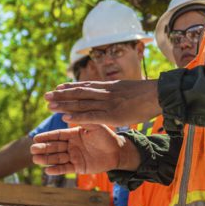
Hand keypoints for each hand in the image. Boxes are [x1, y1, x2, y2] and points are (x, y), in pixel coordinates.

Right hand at [30, 125, 127, 174]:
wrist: (117, 152)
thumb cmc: (107, 136)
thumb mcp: (94, 126)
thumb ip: (82, 119)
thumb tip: (66, 113)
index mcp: (73, 134)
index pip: (57, 135)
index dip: (46, 137)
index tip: (35, 137)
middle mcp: (71, 145)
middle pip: (54, 147)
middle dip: (43, 148)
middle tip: (32, 149)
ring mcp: (74, 157)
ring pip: (57, 158)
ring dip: (46, 159)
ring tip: (35, 159)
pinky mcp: (78, 167)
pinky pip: (65, 169)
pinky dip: (57, 170)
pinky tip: (47, 170)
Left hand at [45, 80, 160, 126]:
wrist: (157, 94)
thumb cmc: (148, 95)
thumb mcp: (129, 89)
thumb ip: (118, 92)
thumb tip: (115, 91)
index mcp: (109, 87)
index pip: (86, 87)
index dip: (70, 87)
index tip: (58, 87)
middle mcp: (105, 93)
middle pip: (79, 93)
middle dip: (62, 95)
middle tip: (47, 95)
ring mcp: (107, 104)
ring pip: (81, 104)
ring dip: (64, 105)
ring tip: (50, 106)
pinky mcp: (111, 115)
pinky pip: (90, 116)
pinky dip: (77, 117)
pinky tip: (65, 118)